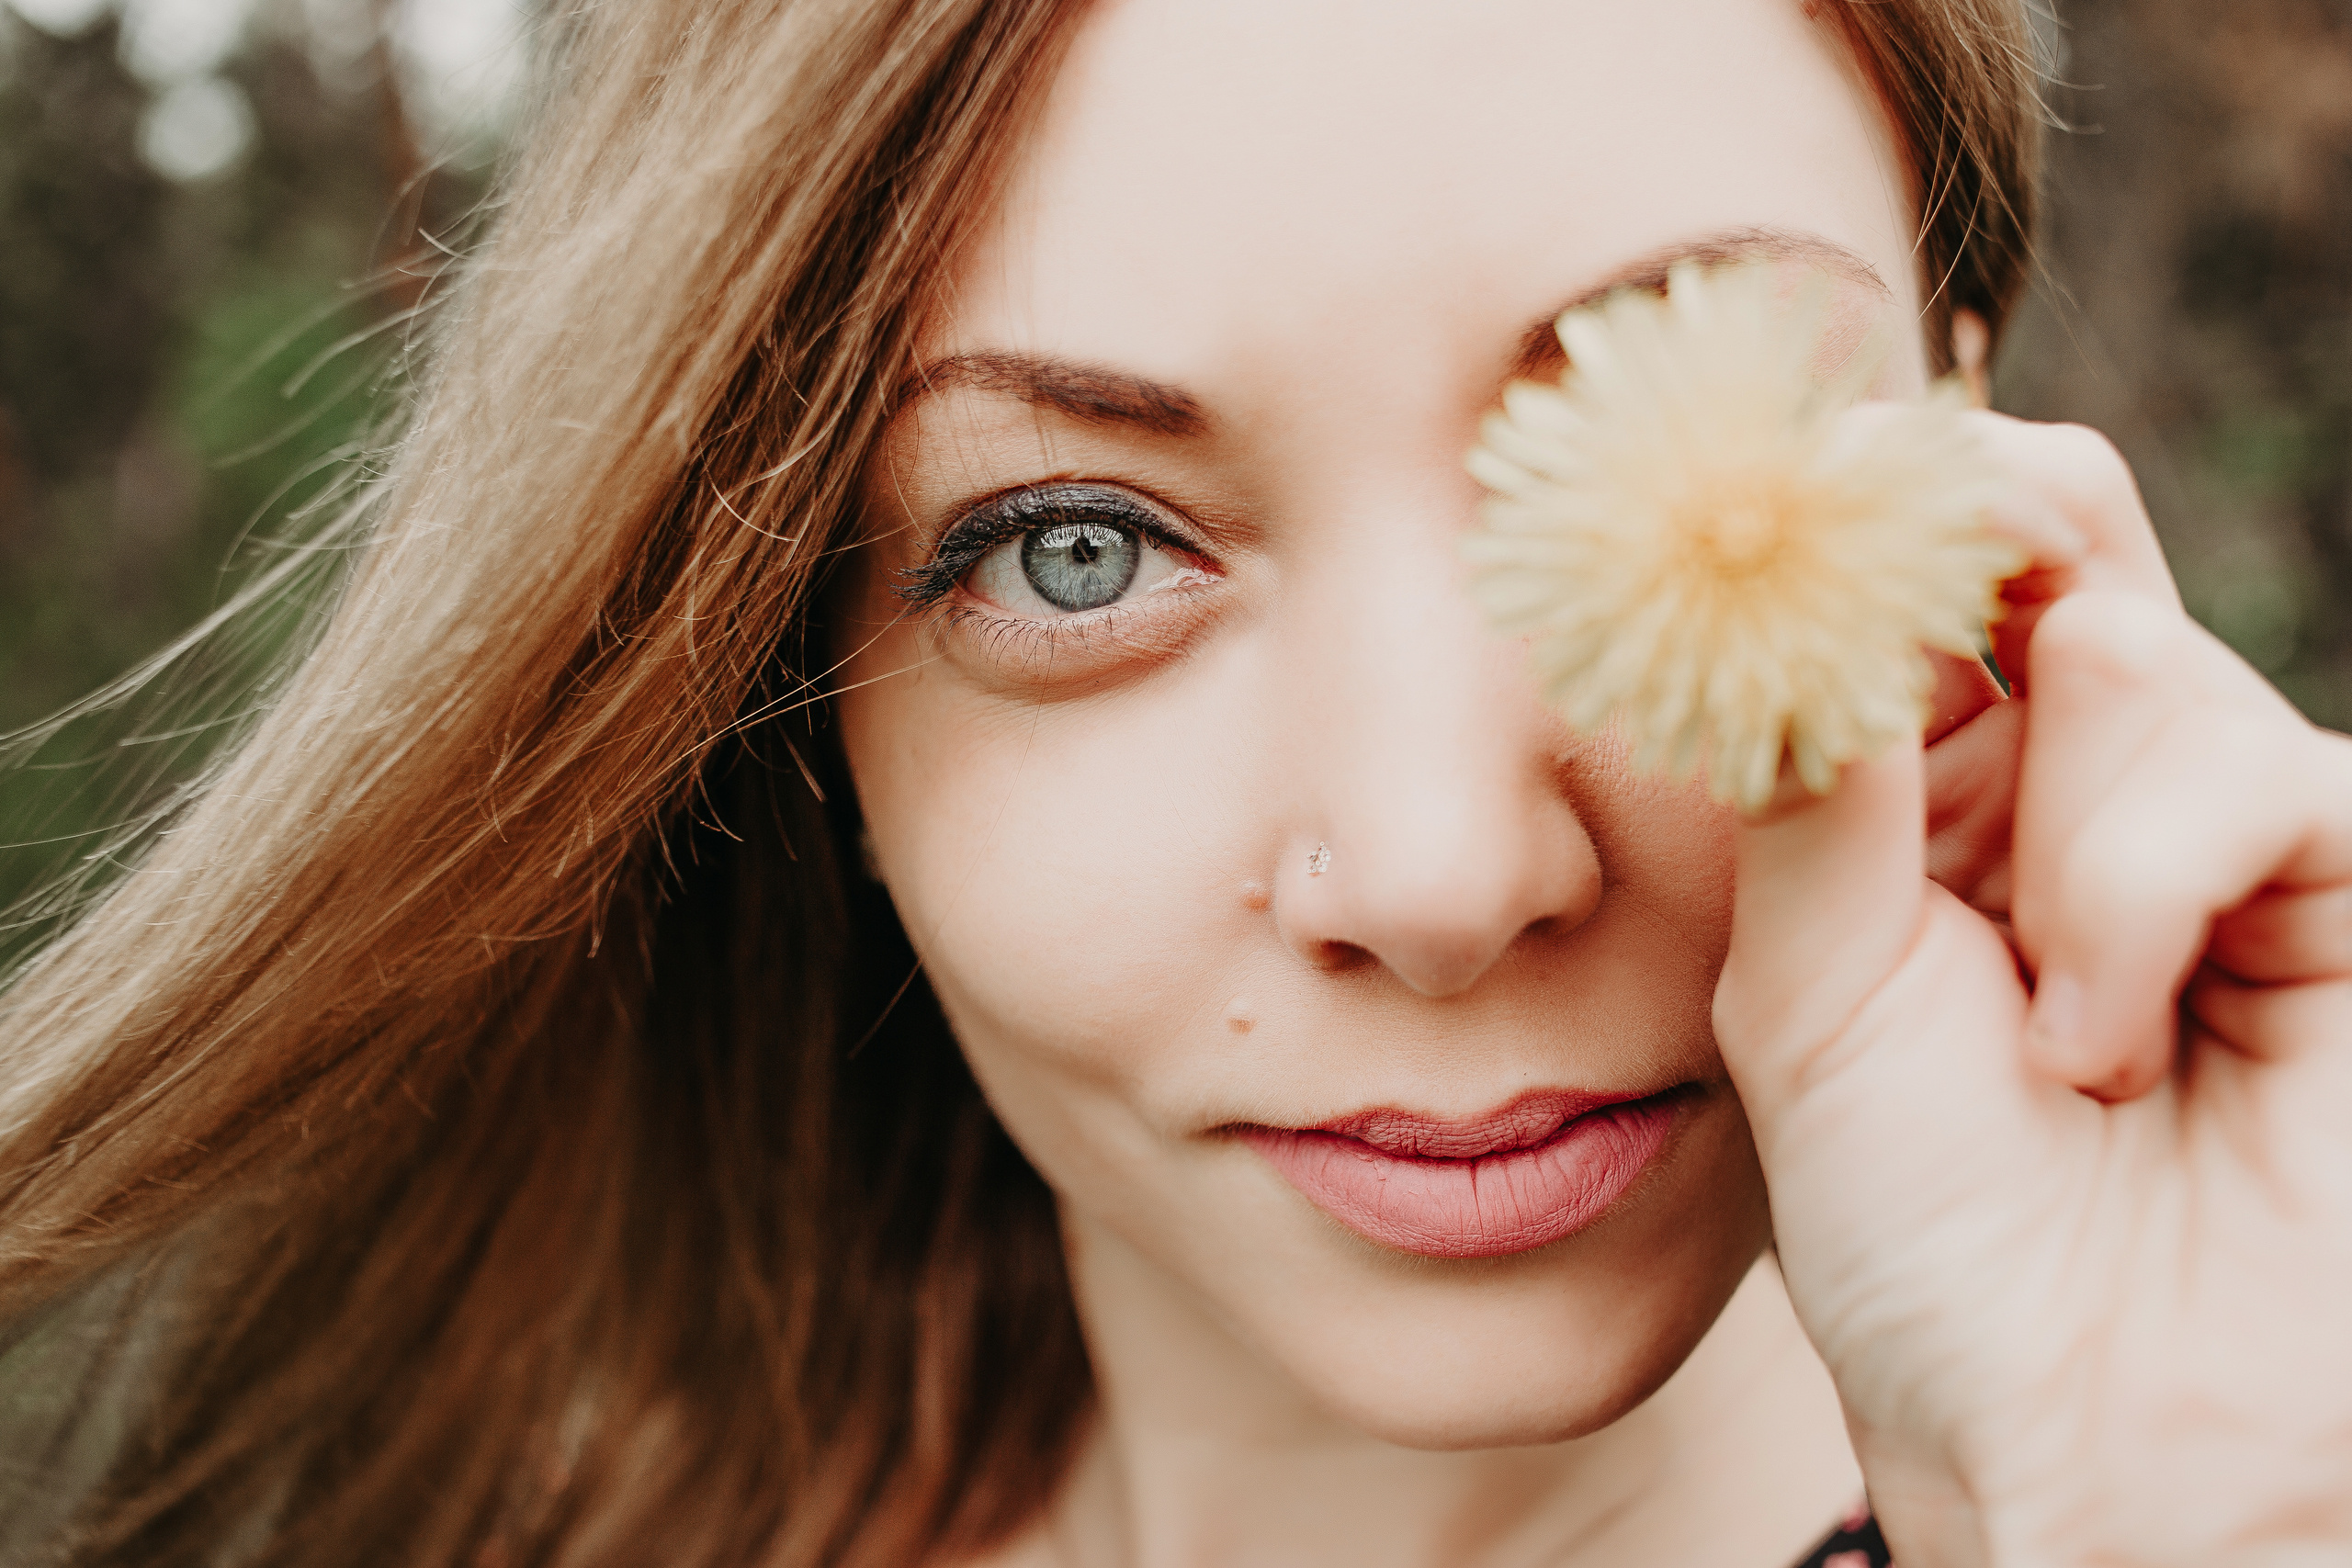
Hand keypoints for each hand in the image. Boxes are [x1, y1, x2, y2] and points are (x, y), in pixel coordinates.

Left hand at [1715, 414, 2351, 1567]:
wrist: (2084, 1426)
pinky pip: (2234, 762)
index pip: (1890, 574)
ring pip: (2120, 647)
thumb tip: (1793, 561)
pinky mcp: (2338, 861)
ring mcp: (2207, 812)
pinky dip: (2141, 905)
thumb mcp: (1806, 982)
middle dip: (1960, 536)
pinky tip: (2120, 1049)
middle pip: (2039, 524)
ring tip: (2048, 1043)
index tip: (1770, 473)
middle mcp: (2058, 778)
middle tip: (1890, 583)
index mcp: (1910, 794)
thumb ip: (1811, 768)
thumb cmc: (1926, 1231)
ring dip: (2051, 855)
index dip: (1842, 502)